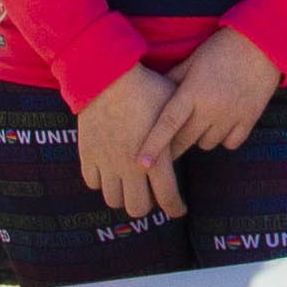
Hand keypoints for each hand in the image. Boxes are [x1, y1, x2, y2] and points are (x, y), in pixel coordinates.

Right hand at [73, 62, 180, 219]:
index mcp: (156, 159)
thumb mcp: (174, 107)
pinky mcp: (88, 154)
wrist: (108, 76)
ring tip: (130, 185)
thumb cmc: (147, 87)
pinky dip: (101, 181)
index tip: (179, 209)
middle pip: (136, 208)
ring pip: (113, 199)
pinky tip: (110, 171)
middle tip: (151, 195)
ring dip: (123, 196)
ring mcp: (107, 163)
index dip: (175, 208)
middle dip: (146, 206)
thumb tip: (198, 135)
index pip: (168, 198)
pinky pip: (92, 182)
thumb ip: (182, 128)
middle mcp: (130, 167)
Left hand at [138, 27, 284, 185]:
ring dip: (201, 137)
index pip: (168, 124)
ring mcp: (232, 116)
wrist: (263, 43)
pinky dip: (224, 138)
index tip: (142, 164)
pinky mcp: (250, 120)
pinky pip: (230, 144)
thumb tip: (153, 95)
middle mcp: (211, 107)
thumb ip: (173, 79)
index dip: (153, 145)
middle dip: (175, 143)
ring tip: (204, 120)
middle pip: (185, 140)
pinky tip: (224, 123)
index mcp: (193, 91)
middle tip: (172, 139)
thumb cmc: (222, 48)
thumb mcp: (193, 59)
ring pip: (206, 144)